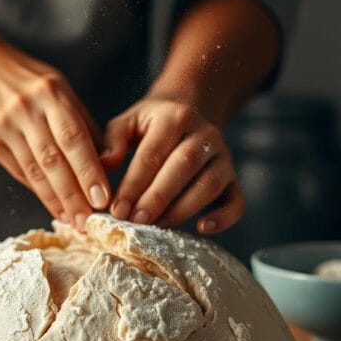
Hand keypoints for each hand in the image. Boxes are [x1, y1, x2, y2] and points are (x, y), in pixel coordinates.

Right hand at [0, 39, 108, 229]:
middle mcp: (28, 109)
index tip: (104, 197)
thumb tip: (105, 158)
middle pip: (54, 159)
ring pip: (35, 170)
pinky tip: (52, 206)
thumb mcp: (56, 87)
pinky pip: (18, 170)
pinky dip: (37, 191)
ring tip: (73, 220)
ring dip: (56, 199)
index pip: (74, 138)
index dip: (89, 170)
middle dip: (74, 194)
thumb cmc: (24, 78)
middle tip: (89, 220)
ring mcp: (6, 125)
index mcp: (52, 93)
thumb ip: (79, 120)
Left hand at [102, 97, 243, 233]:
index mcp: (175, 117)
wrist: (188, 111)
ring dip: (182, 209)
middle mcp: (205, 135)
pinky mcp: (233, 178)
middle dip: (156, 198)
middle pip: (183, 166)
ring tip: (156, 225)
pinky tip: (202, 228)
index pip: (152, 153)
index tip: (116, 209)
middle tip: (134, 220)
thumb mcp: (128, 122)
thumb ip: (114, 140)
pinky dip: (224, 217)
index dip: (133, 184)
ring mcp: (223, 157)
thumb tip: (103, 165)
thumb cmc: (150, 124)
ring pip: (209, 184)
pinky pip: (237, 201)